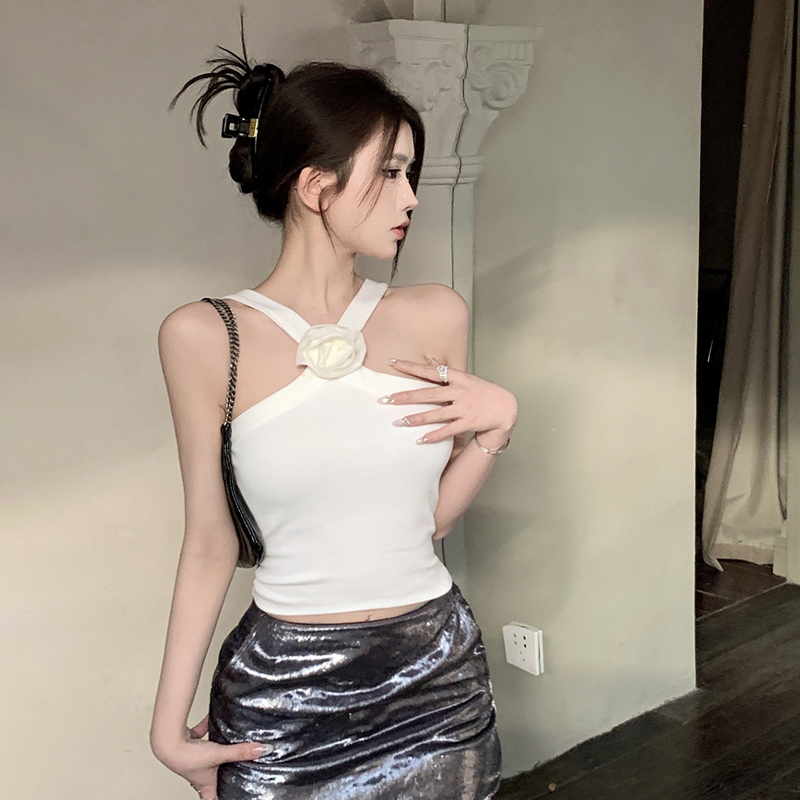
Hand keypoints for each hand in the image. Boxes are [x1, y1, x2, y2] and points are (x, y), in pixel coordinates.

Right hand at [152, 714, 269, 799]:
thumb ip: (240, 752)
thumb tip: (262, 750)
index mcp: (203, 783)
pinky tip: (212, 719)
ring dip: (212, 750)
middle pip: (207, 778)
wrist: (167, 741)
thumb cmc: (187, 756)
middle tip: (227, 773)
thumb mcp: (219, 754)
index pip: (211, 798)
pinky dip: (204, 729)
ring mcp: (189, 759)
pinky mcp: (186, 744)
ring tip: (223, 745)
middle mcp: (195, 773)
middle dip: (217, 775)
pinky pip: (198, 736)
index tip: (228, 796)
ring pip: (204, 755)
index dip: (219, 798)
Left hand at [381, 356, 517, 444]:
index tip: (392, 364)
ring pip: (435, 414)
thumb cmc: (482, 392)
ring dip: (416, 418)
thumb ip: (445, 372)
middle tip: (386, 400)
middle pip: (428, 394)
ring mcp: (464, 408)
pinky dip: (434, 436)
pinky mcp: (468, 423)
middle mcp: (459, 391)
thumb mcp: (465, 378)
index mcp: (457, 377)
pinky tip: (420, 439)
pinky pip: (447, 430)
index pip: (429, 371)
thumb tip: (428, 360)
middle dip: (406, 397)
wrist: (505, 407)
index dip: (410, 367)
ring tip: (399, 422)